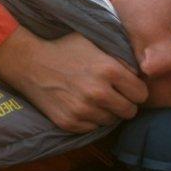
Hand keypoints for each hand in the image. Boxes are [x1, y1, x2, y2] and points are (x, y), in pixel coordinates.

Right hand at [0, 26, 147, 132]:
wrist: (30, 64)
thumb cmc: (65, 49)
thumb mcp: (94, 43)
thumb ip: (119, 57)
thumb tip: (140, 72)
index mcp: (109, 70)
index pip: (141, 94)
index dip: (135, 90)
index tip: (127, 88)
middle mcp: (99, 93)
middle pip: (130, 111)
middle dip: (124, 103)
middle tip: (113, 96)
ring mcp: (83, 110)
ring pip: (111, 121)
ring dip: (106, 112)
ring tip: (93, 99)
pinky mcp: (70, 123)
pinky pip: (92, 128)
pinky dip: (89, 119)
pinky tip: (80, 105)